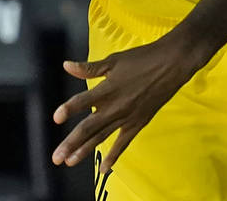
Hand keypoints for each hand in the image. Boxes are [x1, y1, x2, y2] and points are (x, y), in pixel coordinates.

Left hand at [51, 34, 204, 173]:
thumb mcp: (113, 60)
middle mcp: (115, 107)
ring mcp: (126, 118)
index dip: (68, 109)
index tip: (56, 118)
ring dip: (84, 151)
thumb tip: (66, 65)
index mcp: (107, 89)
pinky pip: (123, 143)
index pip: (82, 101)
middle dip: (71, 143)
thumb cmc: (141, 59)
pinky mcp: (138, 124)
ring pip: (102, 137)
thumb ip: (89, 68)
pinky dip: (113, 156)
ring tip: (69, 162)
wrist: (170, 65)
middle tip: (56, 157)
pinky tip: (104, 169)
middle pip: (88, 128)